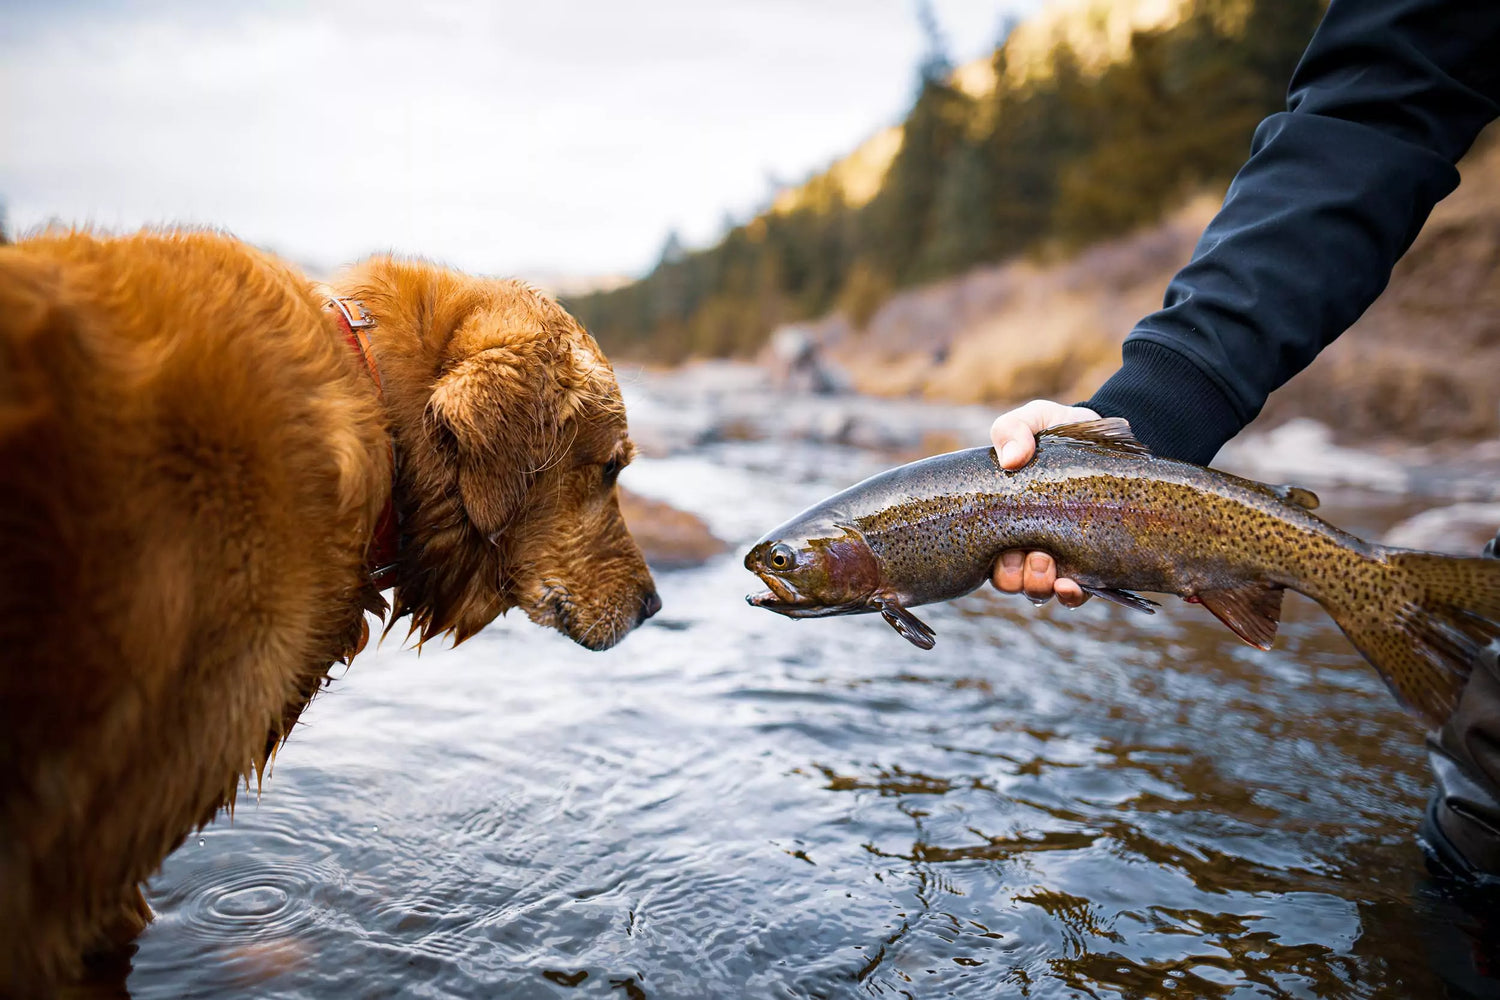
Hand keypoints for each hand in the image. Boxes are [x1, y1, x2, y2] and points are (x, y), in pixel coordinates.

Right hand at [989, 400, 1098, 608]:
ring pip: (1037, 591)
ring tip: (1051, 567)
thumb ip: (1013, 430)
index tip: (1002, 549)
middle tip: (1035, 556)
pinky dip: (1069, 596)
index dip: (989, 560)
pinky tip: (1072, 585)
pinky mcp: (1090, 567)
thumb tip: (1012, 459)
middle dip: (1016, 577)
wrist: (1109, 441)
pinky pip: (1074, 596)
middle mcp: (1026, 545)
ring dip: (1038, 585)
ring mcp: (1058, 559)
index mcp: (1003, 520)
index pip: (985, 554)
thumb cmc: (1060, 433)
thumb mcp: (1034, 420)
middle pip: (1009, 581)